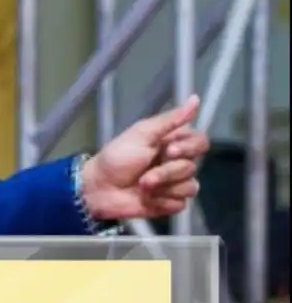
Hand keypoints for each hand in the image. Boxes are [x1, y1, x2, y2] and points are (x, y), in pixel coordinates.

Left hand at [81, 95, 209, 221]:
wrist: (100, 187)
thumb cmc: (117, 157)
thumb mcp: (142, 133)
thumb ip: (170, 119)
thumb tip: (195, 99)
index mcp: (172, 142)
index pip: (201, 142)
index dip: (190, 148)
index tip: (169, 150)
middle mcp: (177, 162)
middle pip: (193, 166)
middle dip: (167, 172)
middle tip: (145, 174)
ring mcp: (175, 184)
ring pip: (190, 186)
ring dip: (163, 187)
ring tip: (142, 185)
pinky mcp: (171, 203)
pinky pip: (181, 203)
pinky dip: (163, 201)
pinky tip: (148, 198)